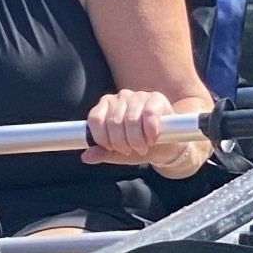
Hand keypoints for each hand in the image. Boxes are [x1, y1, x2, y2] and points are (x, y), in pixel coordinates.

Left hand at [82, 89, 209, 179]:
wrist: (166, 146)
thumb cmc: (139, 146)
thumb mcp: (118, 153)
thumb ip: (102, 153)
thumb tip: (86, 157)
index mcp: (106, 106)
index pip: (95, 120)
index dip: (103, 139)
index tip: (112, 148)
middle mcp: (120, 97)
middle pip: (113, 122)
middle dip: (122, 143)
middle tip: (132, 149)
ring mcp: (138, 96)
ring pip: (130, 120)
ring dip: (137, 140)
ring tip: (143, 146)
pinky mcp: (156, 99)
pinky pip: (148, 115)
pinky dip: (150, 131)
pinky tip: (153, 138)